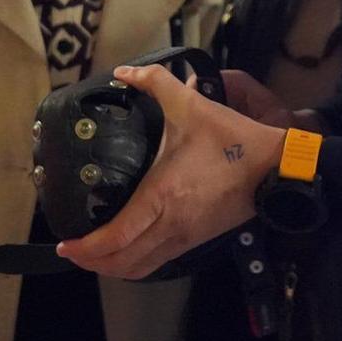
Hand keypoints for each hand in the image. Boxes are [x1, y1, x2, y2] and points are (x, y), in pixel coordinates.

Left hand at [57, 61, 286, 279]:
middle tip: (73, 251)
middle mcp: (170, 225)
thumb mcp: (192, 106)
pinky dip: (136, 263)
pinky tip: (130, 247)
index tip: (65, 244)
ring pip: (140, 268)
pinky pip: (158, 263)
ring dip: (114, 267)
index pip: (115, 237)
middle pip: (121, 263)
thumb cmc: (233, 140)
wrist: (276, 167)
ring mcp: (185, 237)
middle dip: (92, 262)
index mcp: (161, 197)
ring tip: (96, 254)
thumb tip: (124, 72)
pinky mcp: (197, 240)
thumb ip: (155, 83)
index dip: (86, 248)